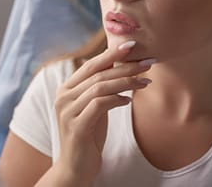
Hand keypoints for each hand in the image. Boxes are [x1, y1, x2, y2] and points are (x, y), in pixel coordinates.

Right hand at [52, 41, 154, 184]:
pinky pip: (100, 105)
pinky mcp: (76, 126)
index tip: (133, 45)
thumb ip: (99, 87)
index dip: (111, 53)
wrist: (76, 167)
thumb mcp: (93, 107)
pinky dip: (116, 99)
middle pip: (98, 73)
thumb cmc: (88, 135)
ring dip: (126, 81)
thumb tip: (118, 64)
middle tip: (148, 61)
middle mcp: (63, 96)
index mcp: (66, 89)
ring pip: (100, 87)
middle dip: (125, 66)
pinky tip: (129, 100)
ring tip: (146, 81)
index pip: (91, 65)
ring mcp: (67, 111)